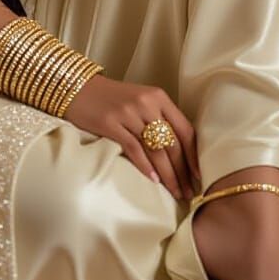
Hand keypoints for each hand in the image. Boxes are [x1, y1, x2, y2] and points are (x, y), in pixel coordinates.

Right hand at [62, 74, 199, 200]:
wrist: (79, 88)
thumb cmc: (113, 99)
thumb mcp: (141, 101)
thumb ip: (160, 118)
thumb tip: (180, 152)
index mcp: (159, 97)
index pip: (185, 129)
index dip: (194, 155)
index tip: (199, 175)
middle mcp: (146, 103)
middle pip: (172, 143)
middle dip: (183, 171)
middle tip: (189, 191)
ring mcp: (128, 113)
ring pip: (156, 150)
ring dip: (168, 175)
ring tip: (175, 192)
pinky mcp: (111, 124)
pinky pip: (134, 149)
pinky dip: (146, 167)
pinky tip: (154, 180)